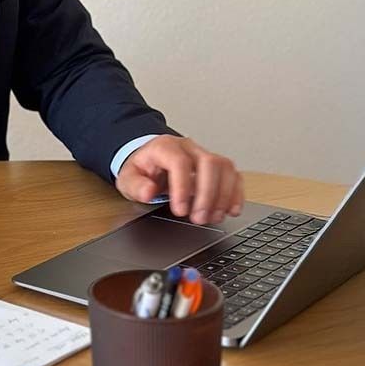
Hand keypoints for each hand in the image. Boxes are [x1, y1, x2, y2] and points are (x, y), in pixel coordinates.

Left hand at [115, 134, 243, 224]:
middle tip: (198, 218)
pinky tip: (230, 210)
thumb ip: (136, 185)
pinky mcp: (217, 167)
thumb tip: (148, 192)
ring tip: (212, 217)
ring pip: (225, 167)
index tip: (180, 210)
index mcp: (165, 147)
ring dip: (223, 195)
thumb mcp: (129, 177)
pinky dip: (236, 193)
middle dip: (207, 194)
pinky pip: (233, 175)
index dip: (182, 187)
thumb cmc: (142, 169)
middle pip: (209, 163)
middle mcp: (188, 148)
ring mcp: (204, 155)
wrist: (151, 160)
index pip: (179, 162)